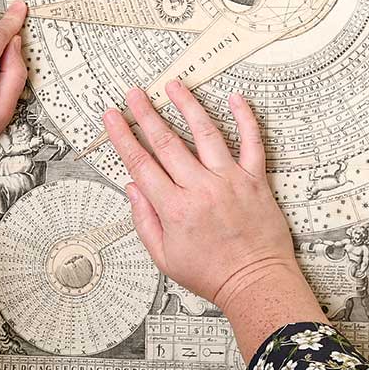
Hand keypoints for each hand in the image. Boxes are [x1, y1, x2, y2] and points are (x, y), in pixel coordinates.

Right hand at [103, 83, 309, 316]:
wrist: (255, 283)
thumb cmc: (212, 275)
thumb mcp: (165, 258)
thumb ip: (145, 221)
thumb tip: (133, 188)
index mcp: (174, 209)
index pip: (141, 164)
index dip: (123, 137)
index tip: (113, 117)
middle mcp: (200, 189)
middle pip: (167, 143)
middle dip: (147, 114)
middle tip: (135, 94)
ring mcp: (230, 181)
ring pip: (205, 133)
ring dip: (187, 106)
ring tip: (174, 86)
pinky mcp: (255, 180)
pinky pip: (252, 142)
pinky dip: (245, 119)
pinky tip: (235, 99)